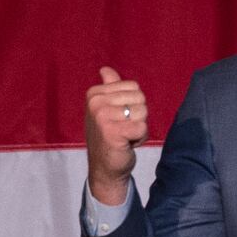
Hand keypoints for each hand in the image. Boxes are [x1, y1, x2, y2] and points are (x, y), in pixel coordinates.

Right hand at [85, 66, 148, 204]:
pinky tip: (127, 144)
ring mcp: (102, 117)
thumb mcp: (106, 109)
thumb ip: (110, 87)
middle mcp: (96, 103)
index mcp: (94, 93)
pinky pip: (142, 127)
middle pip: (140, 98)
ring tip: (125, 136)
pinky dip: (140, 138)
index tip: (120, 118)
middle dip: (138, 116)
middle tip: (124, 129)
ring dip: (139, 127)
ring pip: (143, 112)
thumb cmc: (109, 136)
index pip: (134, 87)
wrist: (104, 167)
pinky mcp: (112, 132)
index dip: (133, 104)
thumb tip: (106, 69)